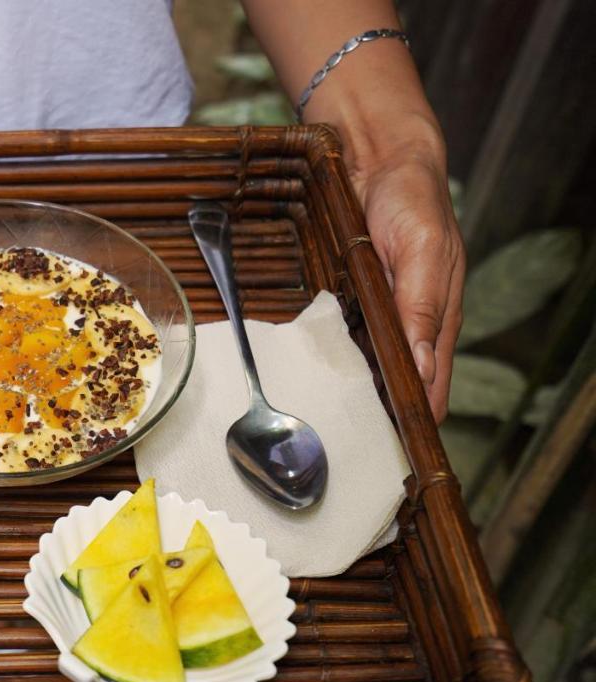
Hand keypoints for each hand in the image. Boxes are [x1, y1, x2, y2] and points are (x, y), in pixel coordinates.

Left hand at [329, 112, 464, 423]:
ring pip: (368, 368)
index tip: (392, 456)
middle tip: (345, 450)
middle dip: (378, 418)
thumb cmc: (412, 201)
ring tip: (321, 426)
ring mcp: (381, 313)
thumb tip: (421, 367)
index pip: (431, 389)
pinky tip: (310, 379)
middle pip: (398, 388)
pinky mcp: (355, 299)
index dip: (415, 423)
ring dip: (350, 393)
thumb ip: (421, 307)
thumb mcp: (422, 251)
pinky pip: (343, 340)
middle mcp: (410, 324)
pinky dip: (331, 361)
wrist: (380, 159)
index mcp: (437, 320)